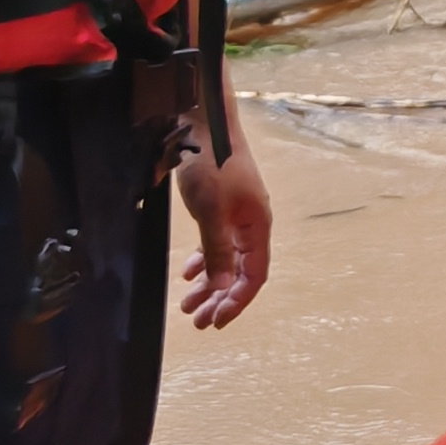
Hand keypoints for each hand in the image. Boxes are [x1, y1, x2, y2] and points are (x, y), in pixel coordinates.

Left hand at [179, 132, 273, 327]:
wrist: (204, 123)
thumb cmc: (213, 163)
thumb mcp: (211, 212)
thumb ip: (217, 250)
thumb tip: (220, 284)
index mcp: (257, 226)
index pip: (252, 275)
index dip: (237, 301)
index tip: (217, 320)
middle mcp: (250, 225)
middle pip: (238, 272)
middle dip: (219, 299)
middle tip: (198, 321)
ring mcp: (235, 217)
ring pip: (224, 261)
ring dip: (208, 284)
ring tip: (188, 304)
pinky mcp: (220, 208)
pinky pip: (215, 244)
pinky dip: (203, 261)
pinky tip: (189, 272)